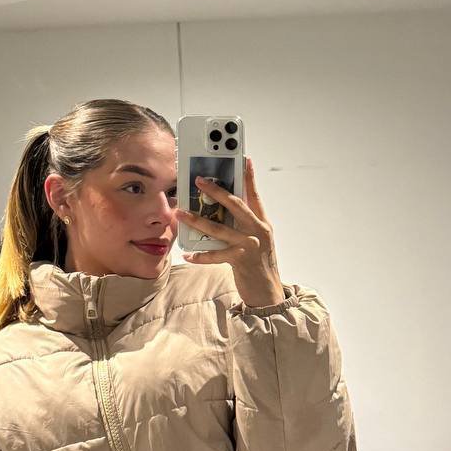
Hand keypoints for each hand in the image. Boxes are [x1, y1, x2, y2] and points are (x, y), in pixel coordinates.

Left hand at [175, 156, 284, 307]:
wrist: (268, 291)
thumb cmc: (259, 263)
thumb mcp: (256, 239)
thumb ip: (244, 223)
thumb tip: (224, 207)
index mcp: (261, 222)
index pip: (253, 195)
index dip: (248, 176)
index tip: (243, 159)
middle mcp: (258, 230)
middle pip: (235, 205)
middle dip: (216, 191)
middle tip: (199, 180)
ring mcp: (250, 245)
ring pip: (220, 228)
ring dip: (197, 220)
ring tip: (181, 214)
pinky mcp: (241, 260)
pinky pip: (215, 255)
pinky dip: (200, 255)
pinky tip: (187, 254)